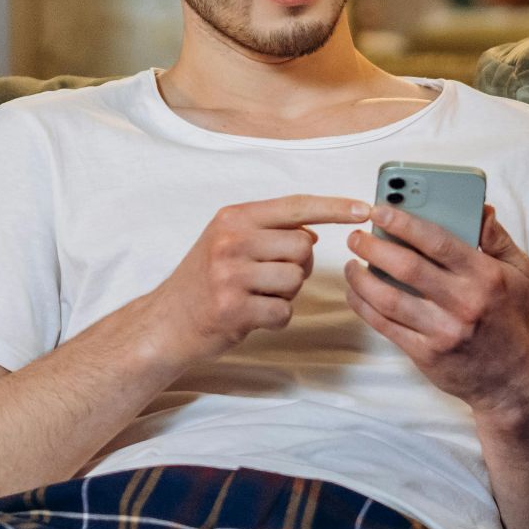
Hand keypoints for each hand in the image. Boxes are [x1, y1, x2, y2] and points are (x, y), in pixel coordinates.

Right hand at [144, 195, 369, 368]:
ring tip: (256, 296)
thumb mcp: (227, 242)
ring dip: (285, 293)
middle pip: (303, 247)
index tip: (364, 209)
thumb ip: (268, 231)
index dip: (334, 207)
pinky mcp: (233, 308)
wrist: (164, 323)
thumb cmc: (202, 282)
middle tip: (270, 278)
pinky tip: (252, 316)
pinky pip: (284, 310)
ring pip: (296, 279)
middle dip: (298, 266)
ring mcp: (230, 274)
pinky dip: (276, 318)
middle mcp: (231, 240)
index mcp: (233, 218)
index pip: (295, 205)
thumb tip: (312, 232)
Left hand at [343, 204, 528, 416]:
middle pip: (407, 268)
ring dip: (362, 278)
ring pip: (389, 299)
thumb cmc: (512, 317)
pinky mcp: (426, 354)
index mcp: (485, 276)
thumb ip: (497, 238)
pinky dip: (364, 307)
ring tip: (351, 264)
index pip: (438, 241)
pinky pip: (386, 326)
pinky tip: (356, 293)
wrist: (512, 378)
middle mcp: (463, 303)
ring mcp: (443, 331)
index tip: (380, 210)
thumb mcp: (520, 272)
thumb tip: (480, 208)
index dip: (404, 223)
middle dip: (374, 247)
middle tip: (356, 236)